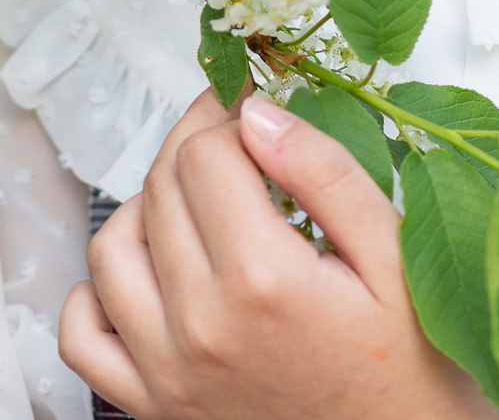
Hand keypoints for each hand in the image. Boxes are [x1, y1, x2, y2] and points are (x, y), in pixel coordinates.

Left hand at [59, 90, 496, 419]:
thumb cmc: (414, 374)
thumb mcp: (396, 261)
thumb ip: (325, 176)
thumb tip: (257, 113)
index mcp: (264, 282)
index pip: (205, 154)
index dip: (229, 115)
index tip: (255, 108)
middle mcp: (200, 328)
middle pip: (158, 190)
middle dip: (193, 146)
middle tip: (236, 140)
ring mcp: (166, 373)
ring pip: (110, 249)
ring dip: (145, 209)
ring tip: (200, 204)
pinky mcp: (153, 408)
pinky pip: (84, 337)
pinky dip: (98, 293)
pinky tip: (150, 274)